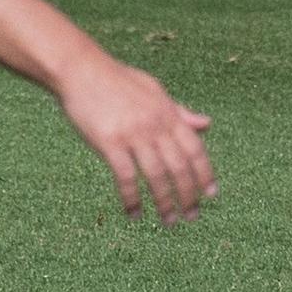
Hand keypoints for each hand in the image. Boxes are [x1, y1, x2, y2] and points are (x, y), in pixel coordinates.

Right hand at [58, 56, 215, 225]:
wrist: (81, 70)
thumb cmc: (117, 81)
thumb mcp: (154, 91)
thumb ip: (179, 112)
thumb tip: (206, 125)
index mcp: (167, 113)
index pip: (195, 148)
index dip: (205, 173)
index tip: (211, 195)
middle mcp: (155, 125)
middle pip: (179, 167)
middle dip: (188, 195)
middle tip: (192, 217)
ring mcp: (133, 134)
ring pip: (156, 176)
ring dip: (164, 203)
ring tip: (169, 222)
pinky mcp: (109, 142)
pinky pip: (125, 177)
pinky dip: (131, 199)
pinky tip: (134, 214)